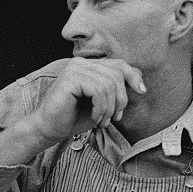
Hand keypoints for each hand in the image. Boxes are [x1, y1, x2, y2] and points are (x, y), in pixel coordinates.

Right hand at [28, 57, 145, 143]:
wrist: (50, 128)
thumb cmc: (75, 117)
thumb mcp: (103, 103)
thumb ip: (116, 89)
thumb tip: (139, 79)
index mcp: (89, 66)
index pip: (119, 64)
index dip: (133, 76)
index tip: (142, 91)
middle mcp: (81, 63)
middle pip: (117, 74)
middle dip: (121, 99)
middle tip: (114, 118)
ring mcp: (74, 69)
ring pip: (109, 84)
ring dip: (110, 108)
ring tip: (103, 121)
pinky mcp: (70, 78)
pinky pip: (97, 90)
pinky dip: (101, 108)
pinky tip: (95, 117)